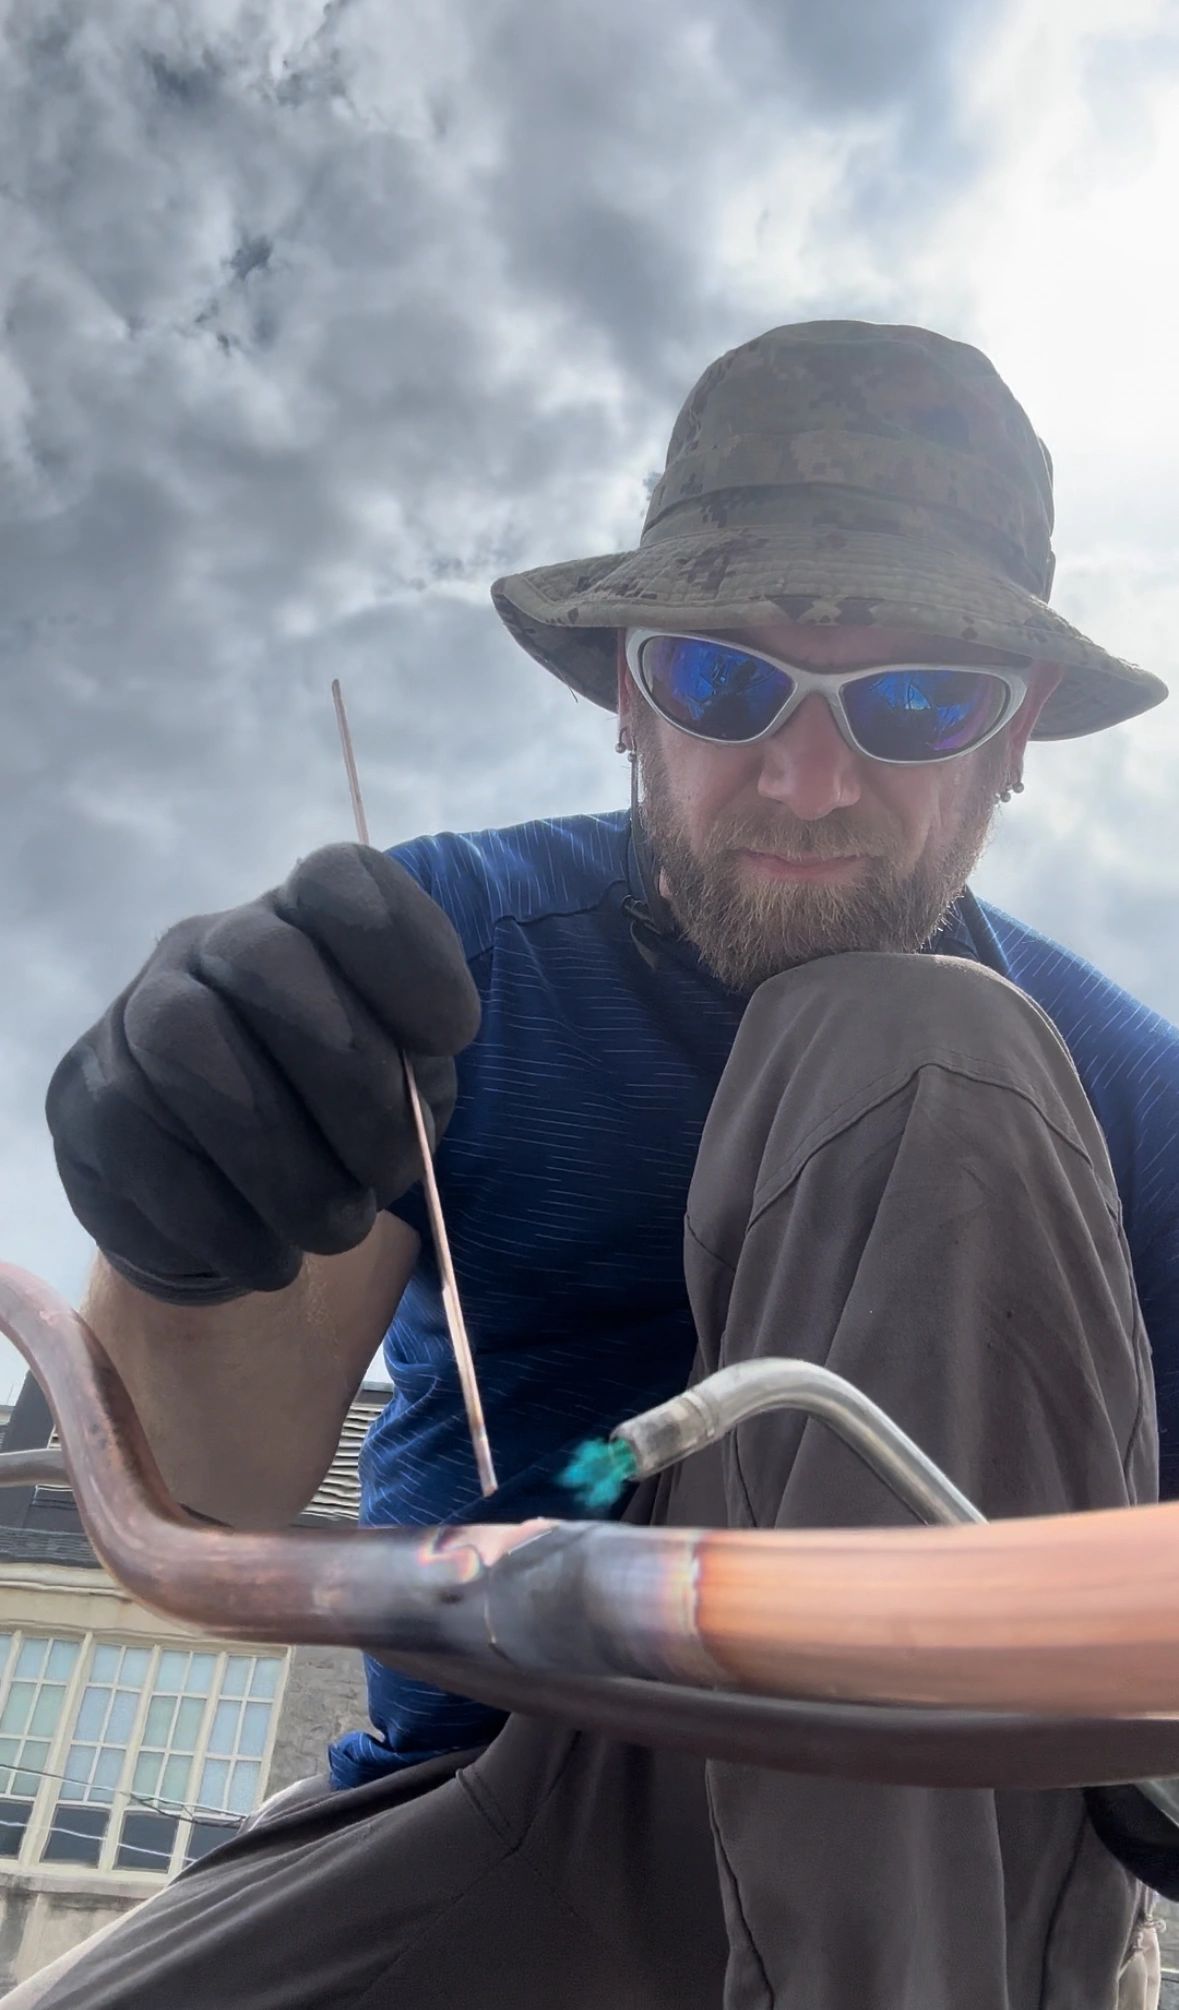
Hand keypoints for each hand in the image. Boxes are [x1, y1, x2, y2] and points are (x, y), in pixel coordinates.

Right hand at [46, 844, 479, 1305]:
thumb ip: (414, 1074)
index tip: (454, 1036)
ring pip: (190, 1050)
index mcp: (301, 920)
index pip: (341, 883)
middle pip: (266, 960)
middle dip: (351, 1079)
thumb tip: (403, 1107)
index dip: (405, 952)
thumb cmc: (336, 1120)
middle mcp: (207, 944)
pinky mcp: (84, 1102)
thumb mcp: (402, 1086)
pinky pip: (145, 1149)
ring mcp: (132, 1016)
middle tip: (393, 1169)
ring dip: (285, 1162)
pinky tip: (271, 1254)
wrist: (227, 1199)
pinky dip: (228, 1222)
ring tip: (337, 1225)